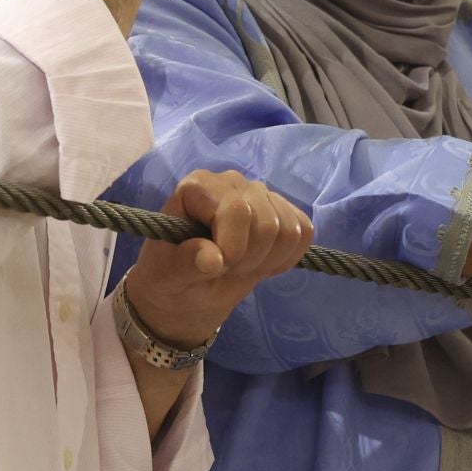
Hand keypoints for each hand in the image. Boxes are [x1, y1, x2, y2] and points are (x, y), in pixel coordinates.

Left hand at [123, 170, 313, 348]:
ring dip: (269, 260)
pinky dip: (288, 256)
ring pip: (290, 229)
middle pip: (267, 222)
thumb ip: (185, 263)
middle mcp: (232, 182)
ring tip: (243, 267)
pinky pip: (304, 231)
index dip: (235, 247)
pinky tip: (263, 262)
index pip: (238, 210)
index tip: (218, 267)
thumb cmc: (172, 275)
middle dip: (251, 259)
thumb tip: (213, 260)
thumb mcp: (167, 274)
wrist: (191, 288)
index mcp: (199, 186)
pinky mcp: (282, 210)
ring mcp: (260, 194)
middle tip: (229, 270)